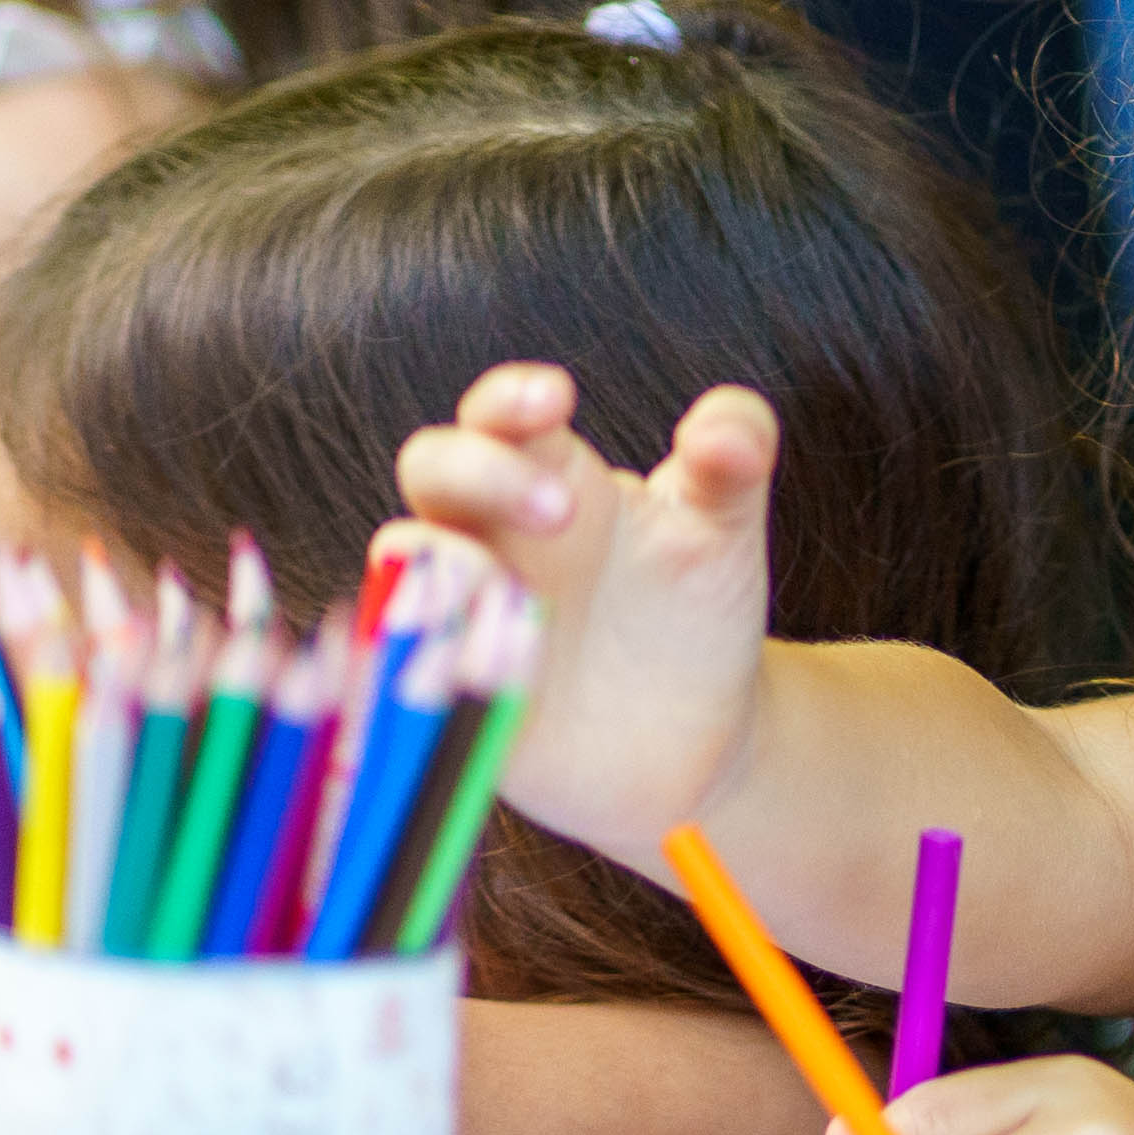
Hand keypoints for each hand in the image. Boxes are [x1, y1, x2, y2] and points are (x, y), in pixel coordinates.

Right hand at [389, 363, 780, 869]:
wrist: (696, 735)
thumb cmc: (692, 613)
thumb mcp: (723, 528)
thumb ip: (734, 457)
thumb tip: (724, 432)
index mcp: (545, 475)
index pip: (497, 416)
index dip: (509, 399)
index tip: (558, 398)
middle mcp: (485, 536)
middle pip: (431, 470)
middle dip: (479, 473)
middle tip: (565, 511)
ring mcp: (458, 615)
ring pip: (399, 574)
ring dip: (438, 574)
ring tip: (510, 598)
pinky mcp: (452, 696)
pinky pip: (408, 676)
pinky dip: (427, 671)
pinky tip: (480, 680)